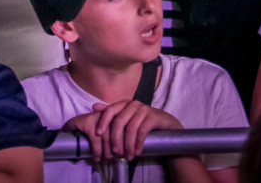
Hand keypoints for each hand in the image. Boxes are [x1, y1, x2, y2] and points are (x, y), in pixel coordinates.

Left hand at [64, 101, 181, 161]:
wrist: (167, 124)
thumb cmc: (143, 122)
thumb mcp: (127, 119)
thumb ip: (112, 114)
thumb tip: (94, 107)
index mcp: (124, 104)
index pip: (110, 110)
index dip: (103, 121)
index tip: (98, 134)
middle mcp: (133, 104)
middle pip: (119, 121)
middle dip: (115, 138)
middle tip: (115, 153)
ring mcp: (143, 109)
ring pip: (130, 128)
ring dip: (127, 144)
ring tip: (127, 156)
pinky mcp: (153, 116)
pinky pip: (142, 131)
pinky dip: (138, 143)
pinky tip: (137, 152)